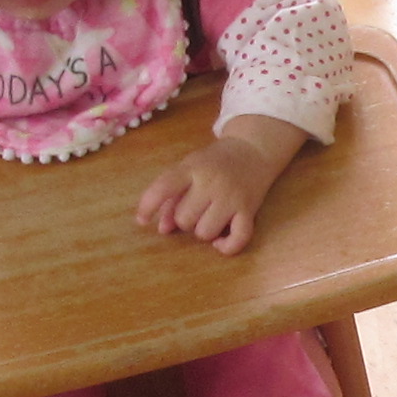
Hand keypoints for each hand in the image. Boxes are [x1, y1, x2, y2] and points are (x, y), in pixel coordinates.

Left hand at [139, 117, 303, 251]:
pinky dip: (226, 246)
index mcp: (191, 169)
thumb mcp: (189, 170)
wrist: (254, 149)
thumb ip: (172, 197)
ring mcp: (232, 197)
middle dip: (185, 220)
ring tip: (209, 219)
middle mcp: (211, 182)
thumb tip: (163, 230)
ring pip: (205, 232)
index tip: (142, 220)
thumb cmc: (214, 162)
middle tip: (195, 209)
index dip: (148, 206)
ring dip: (204, 231)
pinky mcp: (249, 210)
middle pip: (184, 219)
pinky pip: (237, 239)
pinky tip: (219, 243)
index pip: (163, 188)